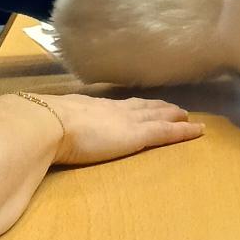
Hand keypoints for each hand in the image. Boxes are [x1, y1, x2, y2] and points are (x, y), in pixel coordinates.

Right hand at [38, 91, 202, 165]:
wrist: (49, 123)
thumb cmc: (43, 125)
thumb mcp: (50, 120)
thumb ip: (54, 125)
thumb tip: (41, 129)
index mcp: (92, 106)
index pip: (119, 105)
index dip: (134, 105)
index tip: (143, 104)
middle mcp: (113, 109)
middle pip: (143, 106)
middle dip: (159, 106)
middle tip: (173, 107)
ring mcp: (128, 120)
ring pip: (158, 115)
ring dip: (173, 115)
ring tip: (186, 116)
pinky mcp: (138, 135)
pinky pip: (167, 132)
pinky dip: (184, 131)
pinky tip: (198, 131)